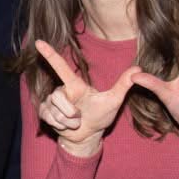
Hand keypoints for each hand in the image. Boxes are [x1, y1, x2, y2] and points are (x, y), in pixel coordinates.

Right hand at [34, 39, 139, 156]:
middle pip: (57, 97)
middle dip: (70, 112)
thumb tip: (138, 69)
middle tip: (80, 117)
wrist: (88, 136)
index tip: (39, 42)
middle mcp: (61, 90)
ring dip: (67, 121)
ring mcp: (51, 102)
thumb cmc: (101, 116)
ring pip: (53, 109)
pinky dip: (60, 125)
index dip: (50, 54)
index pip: (60, 67)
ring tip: (75, 122)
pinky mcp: (45, 113)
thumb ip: (123, 85)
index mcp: (75, 85)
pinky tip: (65, 126)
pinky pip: (48, 117)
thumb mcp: (113, 101)